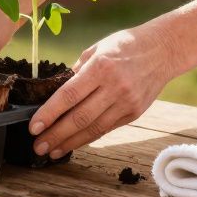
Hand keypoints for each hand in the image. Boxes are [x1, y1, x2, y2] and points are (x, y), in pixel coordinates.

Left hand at [28, 24, 174, 159]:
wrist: (163, 50)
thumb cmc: (125, 45)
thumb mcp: (97, 49)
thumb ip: (77, 71)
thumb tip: (56, 91)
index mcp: (101, 67)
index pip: (69, 95)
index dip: (49, 114)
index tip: (34, 127)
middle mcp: (114, 87)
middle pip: (79, 117)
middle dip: (55, 135)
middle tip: (38, 146)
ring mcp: (127, 102)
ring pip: (93, 129)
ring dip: (70, 143)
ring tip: (52, 151)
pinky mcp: (135, 113)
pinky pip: (106, 129)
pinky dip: (88, 138)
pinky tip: (73, 143)